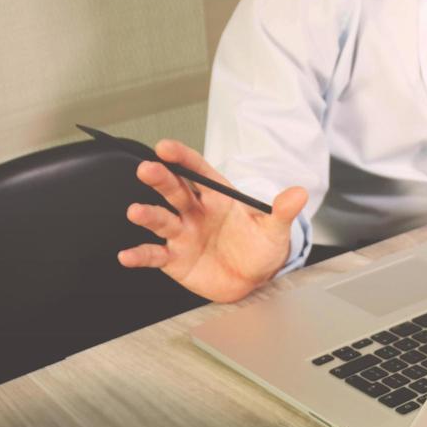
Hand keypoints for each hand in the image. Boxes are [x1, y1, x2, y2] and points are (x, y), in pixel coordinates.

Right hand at [118, 139, 307, 302]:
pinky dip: (140, 255)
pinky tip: (127, 255)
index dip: (182, 158)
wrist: (253, 279)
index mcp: (217, 197)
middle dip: (161, 179)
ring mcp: (183, 234)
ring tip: (136, 212)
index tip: (166, 147)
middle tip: (147, 169)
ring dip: (148, 215)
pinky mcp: (175, 259)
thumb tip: (299, 193)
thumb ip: (282, 211)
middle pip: (175, 191)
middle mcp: (195, 212)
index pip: (198, 172)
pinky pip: (155, 255)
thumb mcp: (274, 229)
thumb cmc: (260, 247)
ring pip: (162, 221)